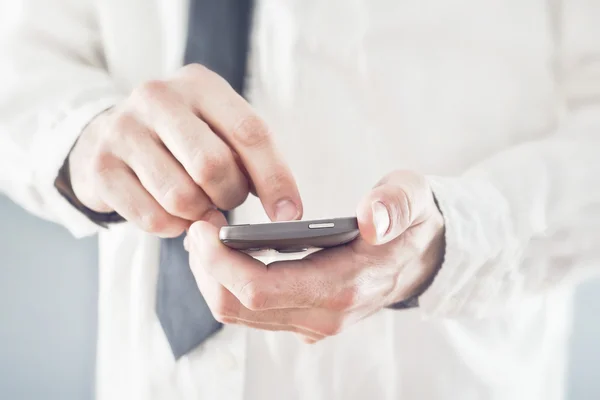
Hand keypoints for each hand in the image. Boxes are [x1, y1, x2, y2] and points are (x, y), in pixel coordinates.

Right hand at [68, 64, 301, 235]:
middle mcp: (157, 98)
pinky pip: (152, 218)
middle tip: (227, 199)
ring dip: (200, 214)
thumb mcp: (219, 128)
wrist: (110, 134)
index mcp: (200, 84)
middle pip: (213, 166)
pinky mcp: (101, 167)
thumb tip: (286, 210)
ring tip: (199, 205)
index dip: (276, 179)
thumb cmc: (182, 137)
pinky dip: (172, 228)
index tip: (290, 214)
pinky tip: (173, 215)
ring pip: (181, 197)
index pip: (250, 132)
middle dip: (230, 196)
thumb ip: (251, 157)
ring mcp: (122, 130)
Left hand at [186, 170, 444, 342]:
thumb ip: (396, 206)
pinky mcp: (304, 317)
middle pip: (240, 307)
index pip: (262, 290)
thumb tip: (372, 220)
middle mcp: (325, 314)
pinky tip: (227, 252)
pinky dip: (229, 283)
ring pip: (240, 313)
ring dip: (213, 277)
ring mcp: (314, 321)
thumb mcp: (411, 199)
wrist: (419, 256)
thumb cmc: (409, 222)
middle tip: (198, 227)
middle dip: (207, 269)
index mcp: (346, 285)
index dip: (221, 263)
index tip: (204, 227)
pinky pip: (252, 311)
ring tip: (206, 237)